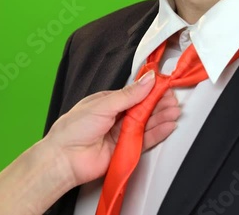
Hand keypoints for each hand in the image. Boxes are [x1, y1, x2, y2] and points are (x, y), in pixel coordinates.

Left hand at [44, 70, 180, 184]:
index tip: (164, 86)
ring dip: (161, 117)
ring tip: (174, 112)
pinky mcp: (126, 149)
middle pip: (144, 109)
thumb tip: (147, 80)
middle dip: (159, 104)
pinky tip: (168, 126)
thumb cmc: (73, 129)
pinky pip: (145, 139)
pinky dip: (158, 133)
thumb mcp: (102, 105)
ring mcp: (122, 133)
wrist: (63, 159)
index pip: (135, 94)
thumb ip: (128, 94)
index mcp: (109, 102)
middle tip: (173, 100)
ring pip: (147, 123)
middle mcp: (117, 117)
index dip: (150, 90)